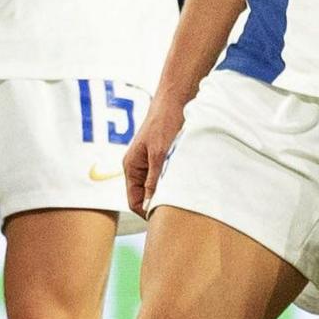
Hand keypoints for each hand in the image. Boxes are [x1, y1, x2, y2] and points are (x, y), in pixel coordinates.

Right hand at [123, 87, 190, 217]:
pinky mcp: (162, 156)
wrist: (176, 98)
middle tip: (179, 212)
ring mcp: (149, 162)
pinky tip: (187, 181)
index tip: (167, 220)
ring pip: (158, 187)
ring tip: (185, 194)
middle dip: (159, 204)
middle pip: (145, 196)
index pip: (134, 201)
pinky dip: (175, 181)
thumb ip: (154, 180)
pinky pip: (166, 176)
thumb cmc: (165, 122)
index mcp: (130, 167)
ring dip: (169, 191)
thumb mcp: (160, 154)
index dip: (148, 213)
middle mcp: (138, 166)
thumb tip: (152, 205)